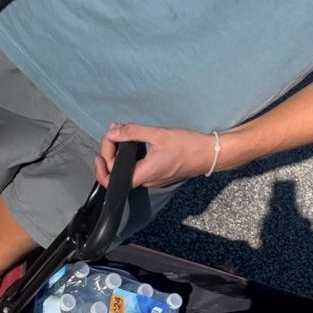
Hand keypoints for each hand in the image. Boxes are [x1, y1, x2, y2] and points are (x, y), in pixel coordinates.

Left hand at [95, 122, 217, 189]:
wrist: (210, 154)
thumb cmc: (189, 146)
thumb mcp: (159, 134)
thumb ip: (133, 132)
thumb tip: (113, 131)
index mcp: (144, 174)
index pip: (111, 178)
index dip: (102, 164)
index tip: (105, 146)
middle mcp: (147, 181)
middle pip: (118, 173)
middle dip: (110, 153)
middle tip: (114, 134)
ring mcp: (154, 179)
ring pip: (129, 170)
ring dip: (122, 154)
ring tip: (123, 135)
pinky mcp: (159, 174)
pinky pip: (140, 168)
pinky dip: (133, 156)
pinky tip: (138, 141)